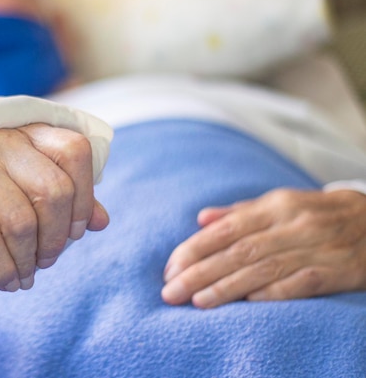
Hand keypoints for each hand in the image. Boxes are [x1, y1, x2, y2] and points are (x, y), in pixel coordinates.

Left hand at [0, 95, 112, 257]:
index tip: (92, 136)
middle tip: (86, 178)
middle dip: (62, 150)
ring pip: (27, 137)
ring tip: (72, 190)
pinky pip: (13, 151)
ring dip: (50, 159)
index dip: (64, 123)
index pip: (28, 111)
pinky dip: (32, 167)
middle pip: (36, 124)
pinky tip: (43, 193)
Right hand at [0, 124, 108, 291]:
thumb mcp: (31, 192)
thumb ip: (68, 201)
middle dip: (56, 239)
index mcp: (30, 132)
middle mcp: (4, 138)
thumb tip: (101, 221)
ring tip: (28, 276)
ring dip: (29, 261)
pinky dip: (4, 269)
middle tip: (49, 260)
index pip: (75, 151)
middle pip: (53, 191)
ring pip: (21, 221)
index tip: (75, 231)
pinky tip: (9, 280)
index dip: (84, 198)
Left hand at [161, 189, 365, 307]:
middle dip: (200, 273)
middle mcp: (292, 226)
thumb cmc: (316, 213)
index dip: (195, 249)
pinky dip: (273, 293)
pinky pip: (300, 284)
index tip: (170, 268)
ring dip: (226, 287)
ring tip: (196, 302)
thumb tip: (201, 219)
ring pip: (263, 269)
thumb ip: (240, 212)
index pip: (226, 229)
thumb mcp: (280, 203)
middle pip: (238, 252)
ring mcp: (315, 248)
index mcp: (275, 207)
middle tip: (170, 291)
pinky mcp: (336, 271)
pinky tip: (247, 303)